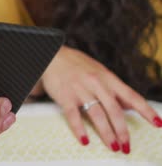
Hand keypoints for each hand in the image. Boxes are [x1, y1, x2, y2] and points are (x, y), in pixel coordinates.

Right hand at [41, 46, 161, 152]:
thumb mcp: (100, 72)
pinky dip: (80, 129)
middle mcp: (97, 83)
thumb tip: (130, 107)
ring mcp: (80, 90)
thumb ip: (114, 89)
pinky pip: (73, 115)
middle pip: (114, 110)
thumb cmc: (78, 65)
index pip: (132, 96)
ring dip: (106, 134)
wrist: (53, 56)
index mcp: (108, 78)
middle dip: (122, 131)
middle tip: (127, 146)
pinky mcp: (65, 96)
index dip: (146, 111)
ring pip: (97, 114)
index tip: (158, 123)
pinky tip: (85, 141)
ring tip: (113, 147)